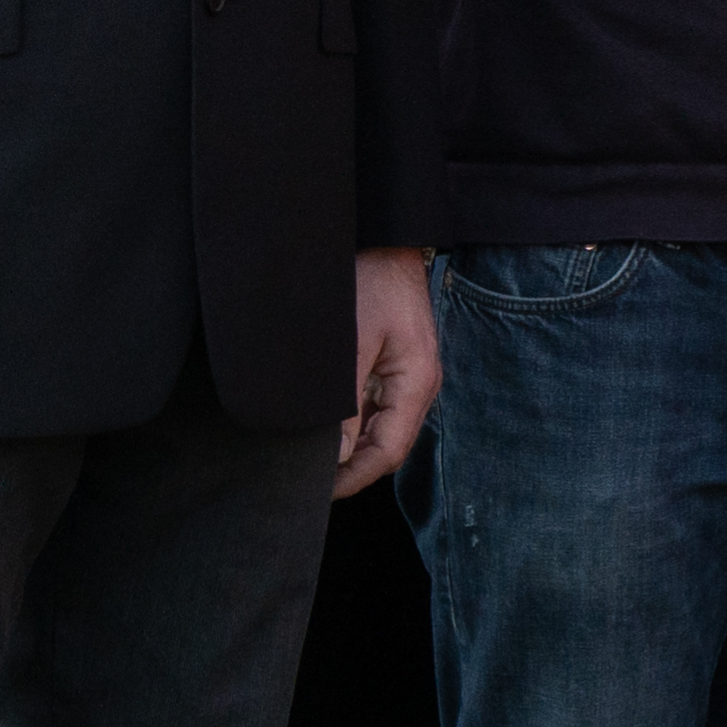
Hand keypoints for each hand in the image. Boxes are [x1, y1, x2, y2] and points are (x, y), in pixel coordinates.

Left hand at [335, 249, 440, 496]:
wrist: (384, 235)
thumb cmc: (368, 280)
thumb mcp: (350, 344)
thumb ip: (345, 403)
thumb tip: (336, 455)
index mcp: (417, 383)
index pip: (389, 453)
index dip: (353, 478)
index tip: (316, 492)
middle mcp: (420, 384)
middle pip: (389, 446)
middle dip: (351, 469)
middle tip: (307, 482)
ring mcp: (410, 374)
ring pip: (383, 429)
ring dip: (351, 447)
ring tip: (311, 459)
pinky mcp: (397, 362)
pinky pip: (378, 407)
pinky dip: (353, 424)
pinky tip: (326, 426)